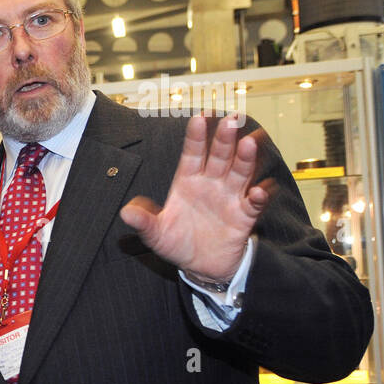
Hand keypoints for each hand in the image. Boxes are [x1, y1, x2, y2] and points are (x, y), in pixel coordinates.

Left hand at [119, 114, 273, 282]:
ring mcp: (229, 198)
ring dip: (245, 159)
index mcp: (188, 181)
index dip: (196, 137)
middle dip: (224, 139)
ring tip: (249, 143)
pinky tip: (257, 190)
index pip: (192, 153)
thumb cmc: (176, 242)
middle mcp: (211, 183)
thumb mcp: (154, 233)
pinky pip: (253, 204)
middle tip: (230, 120)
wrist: (199, 266)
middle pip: (219, 156)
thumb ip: (143, 221)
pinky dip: (257, 196)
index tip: (199, 118)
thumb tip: (125, 213)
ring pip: (239, 173)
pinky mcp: (243, 216)